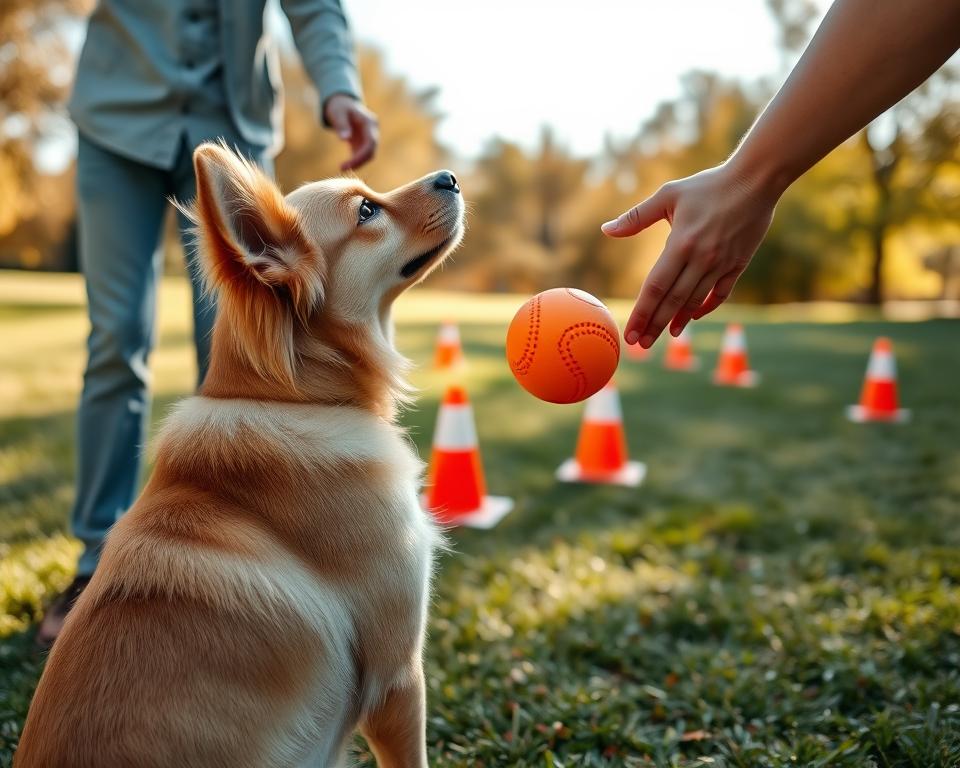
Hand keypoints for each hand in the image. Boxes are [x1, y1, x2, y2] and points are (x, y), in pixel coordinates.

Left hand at [323, 94, 378, 170]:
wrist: (342, 104)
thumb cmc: (339, 106)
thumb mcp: (337, 113)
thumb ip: (341, 124)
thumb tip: (345, 139)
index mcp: (370, 123)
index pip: (371, 143)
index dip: (361, 155)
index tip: (348, 164)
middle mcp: (372, 131)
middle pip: (371, 151)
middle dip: (359, 162)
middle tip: (342, 168)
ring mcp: (369, 138)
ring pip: (368, 155)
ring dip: (357, 164)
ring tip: (342, 168)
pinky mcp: (363, 143)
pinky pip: (362, 155)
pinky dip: (355, 162)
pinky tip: (344, 166)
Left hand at [601, 163, 777, 347]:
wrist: (756, 180)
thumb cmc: (707, 185)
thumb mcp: (668, 195)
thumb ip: (636, 217)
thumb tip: (606, 230)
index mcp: (681, 244)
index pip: (656, 287)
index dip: (642, 312)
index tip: (629, 332)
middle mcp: (701, 259)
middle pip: (673, 301)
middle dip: (655, 325)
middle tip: (640, 344)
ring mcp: (721, 264)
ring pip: (696, 301)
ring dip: (679, 321)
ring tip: (665, 335)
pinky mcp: (738, 265)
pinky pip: (720, 294)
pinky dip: (705, 307)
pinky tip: (693, 316)